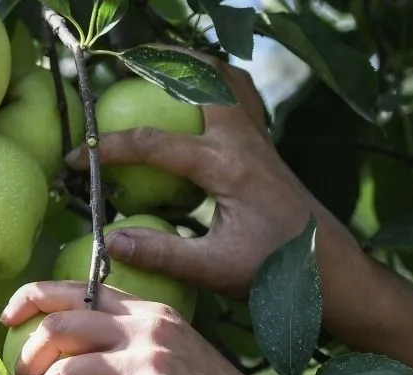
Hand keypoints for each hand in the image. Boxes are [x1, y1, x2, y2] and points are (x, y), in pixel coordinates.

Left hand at [0, 281, 401, 374]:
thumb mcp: (177, 357)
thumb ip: (133, 346)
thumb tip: (74, 360)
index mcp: (153, 311)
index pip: (79, 289)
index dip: (31, 297)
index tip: (6, 318)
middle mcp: (151, 327)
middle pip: (61, 325)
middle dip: (26, 357)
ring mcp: (154, 362)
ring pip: (67, 370)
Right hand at [68, 49, 412, 371]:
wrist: (336, 273)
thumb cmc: (279, 273)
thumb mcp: (215, 270)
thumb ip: (161, 253)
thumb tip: (109, 239)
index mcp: (227, 166)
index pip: (154, 144)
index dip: (108, 149)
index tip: (76, 159)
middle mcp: (245, 141)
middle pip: (203, 76)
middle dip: (162, 63)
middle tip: (125, 63)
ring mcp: (261, 142)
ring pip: (228, 80)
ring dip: (196, 66)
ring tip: (162, 65)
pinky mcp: (268, 152)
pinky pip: (241, 102)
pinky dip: (218, 88)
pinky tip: (200, 107)